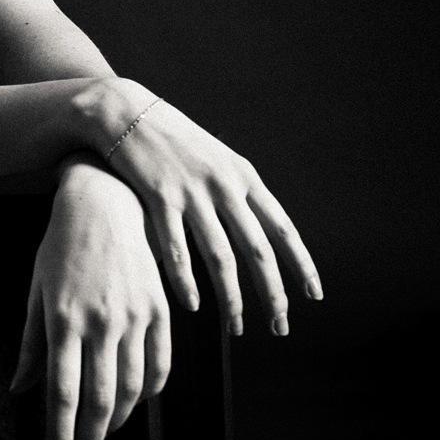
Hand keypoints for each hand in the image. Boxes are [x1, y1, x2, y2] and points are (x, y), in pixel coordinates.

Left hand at [11, 155, 170, 439]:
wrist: (106, 202)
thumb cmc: (61, 247)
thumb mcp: (37, 290)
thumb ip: (32, 344)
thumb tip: (20, 390)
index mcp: (63, 320)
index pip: (63, 393)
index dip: (61, 433)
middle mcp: (101, 323)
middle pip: (100, 400)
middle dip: (91, 439)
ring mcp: (135, 317)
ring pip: (133, 387)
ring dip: (120, 420)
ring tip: (106, 434)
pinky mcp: (160, 309)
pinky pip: (160, 363)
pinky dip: (150, 390)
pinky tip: (137, 401)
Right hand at [100, 81, 323, 334]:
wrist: (125, 111)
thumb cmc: (171, 140)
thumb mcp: (215, 158)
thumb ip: (237, 190)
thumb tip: (259, 228)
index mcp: (244, 177)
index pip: (283, 228)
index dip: (301, 265)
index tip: (314, 296)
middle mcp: (225, 186)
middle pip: (258, 250)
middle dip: (273, 294)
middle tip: (280, 327)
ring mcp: (192, 192)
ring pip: (221, 256)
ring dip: (232, 297)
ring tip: (238, 327)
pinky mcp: (159, 197)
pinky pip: (177, 249)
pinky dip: (186, 281)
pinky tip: (193, 305)